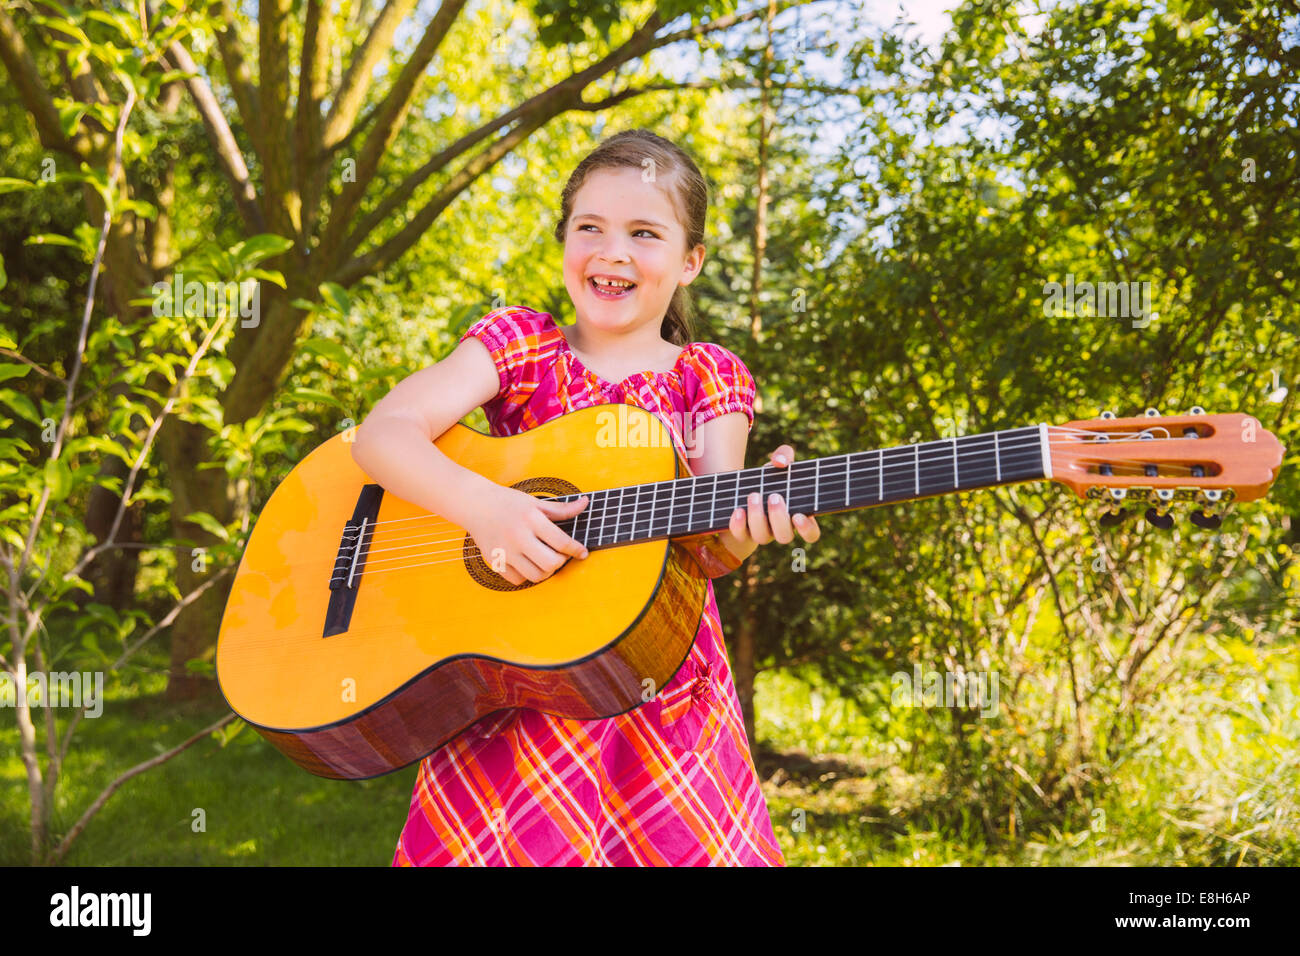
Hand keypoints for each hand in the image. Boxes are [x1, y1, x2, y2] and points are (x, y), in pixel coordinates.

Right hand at [463, 484, 589, 584]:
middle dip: (561, 561)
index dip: (576, 550)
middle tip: (560, 555)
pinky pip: (518, 580)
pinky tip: (528, 562)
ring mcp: (505, 551)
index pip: (561, 541)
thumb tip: (585, 504)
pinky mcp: (495, 561)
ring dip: (546, 571)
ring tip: (545, 560)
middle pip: (551, 564)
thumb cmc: (507, 502)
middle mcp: (518, 537)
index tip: (582, 553)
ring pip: (536, 576)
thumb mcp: (535, 502)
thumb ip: (562, 509)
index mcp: (531, 519)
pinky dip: (527, 575)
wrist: (475, 504)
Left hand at [717, 444, 820, 561]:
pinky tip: (738, 510)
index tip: (798, 515)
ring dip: (758, 517)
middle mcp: (780, 529)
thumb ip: (784, 455)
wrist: (742, 492)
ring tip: (754, 495)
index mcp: (796, 516)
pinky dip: (739, 524)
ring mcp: (761, 534)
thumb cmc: (768, 480)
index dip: (807, 529)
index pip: (811, 533)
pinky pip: (741, 536)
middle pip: (785, 536)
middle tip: (774, 497)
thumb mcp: (777, 466)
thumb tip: (780, 462)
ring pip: (762, 537)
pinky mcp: (742, 534)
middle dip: (779, 518)